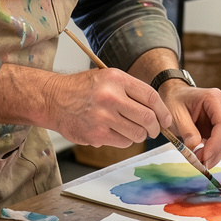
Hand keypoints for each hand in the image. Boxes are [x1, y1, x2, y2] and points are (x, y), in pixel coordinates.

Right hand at [42, 68, 171, 147]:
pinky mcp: (96, 134)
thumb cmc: (83, 89)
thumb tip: (157, 110)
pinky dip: (125, 140)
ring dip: (140, 135)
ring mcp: (103, 117)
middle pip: (148, 117)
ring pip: (137, 133)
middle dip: (155, 127)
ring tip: (132, 130)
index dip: (163, 111)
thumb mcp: (107, 78)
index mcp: (116, 79)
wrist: (53, 99)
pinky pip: (123, 142)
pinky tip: (116, 133)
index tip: (166, 119)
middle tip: (154, 130)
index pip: (151, 96)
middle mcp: (110, 96)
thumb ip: (130, 90)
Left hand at [162, 82, 220, 163]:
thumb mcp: (175, 115)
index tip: (205, 157)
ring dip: (218, 153)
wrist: (173, 95)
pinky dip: (215, 151)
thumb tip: (197, 149)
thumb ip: (187, 132)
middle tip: (204, 164)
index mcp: (212, 98)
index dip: (216, 143)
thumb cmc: (174, 100)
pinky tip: (205, 158)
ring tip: (204, 163)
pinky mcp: (217, 126)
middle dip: (218, 151)